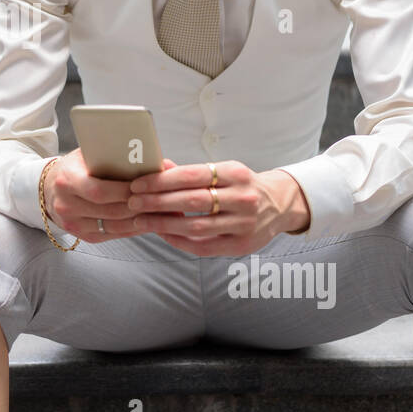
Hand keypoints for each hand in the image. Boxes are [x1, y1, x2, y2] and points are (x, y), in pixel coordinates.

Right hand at [43, 148, 159, 242]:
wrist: (50, 187)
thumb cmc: (77, 167)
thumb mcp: (88, 155)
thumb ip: (113, 156)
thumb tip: (149, 159)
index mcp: (67, 181)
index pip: (99, 191)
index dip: (124, 191)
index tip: (146, 186)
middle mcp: (66, 205)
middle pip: (110, 211)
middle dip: (137, 206)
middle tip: (160, 201)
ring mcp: (72, 223)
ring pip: (113, 226)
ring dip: (138, 221)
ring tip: (158, 212)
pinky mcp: (81, 236)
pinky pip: (111, 235)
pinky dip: (130, 230)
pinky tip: (144, 222)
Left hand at [126, 158, 308, 256]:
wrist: (280, 204)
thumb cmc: (241, 185)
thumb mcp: (222, 171)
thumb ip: (190, 172)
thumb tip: (158, 166)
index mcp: (235, 173)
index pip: (192, 175)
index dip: (162, 180)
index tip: (138, 184)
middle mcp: (242, 198)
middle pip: (192, 201)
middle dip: (157, 202)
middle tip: (132, 203)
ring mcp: (244, 223)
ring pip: (196, 226)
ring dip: (163, 224)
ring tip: (141, 221)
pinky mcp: (242, 245)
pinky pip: (204, 245)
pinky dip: (180, 241)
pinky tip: (163, 235)